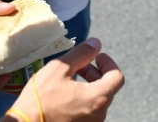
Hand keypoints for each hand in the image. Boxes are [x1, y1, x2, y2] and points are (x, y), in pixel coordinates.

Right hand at [3, 38, 123, 121]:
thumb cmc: (40, 99)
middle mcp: (99, 114)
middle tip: (80, 66)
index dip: (108, 63)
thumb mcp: (60, 68)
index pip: (117, 77)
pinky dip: (83, 98)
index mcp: (97, 98)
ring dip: (89, 85)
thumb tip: (96, 43)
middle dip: (96, 72)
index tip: (97, 57)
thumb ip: (81, 53)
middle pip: (107, 88)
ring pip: (98, 99)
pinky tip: (66, 94)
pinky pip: (89, 110)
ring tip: (70, 79)